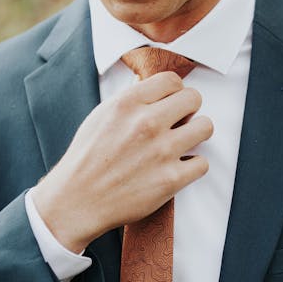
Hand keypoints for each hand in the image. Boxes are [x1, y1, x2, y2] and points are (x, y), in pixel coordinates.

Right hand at [31, 72, 212, 252]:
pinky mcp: (171, 179)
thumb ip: (128, 100)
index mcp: (128, 103)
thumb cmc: (86, 159)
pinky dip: (192, 166)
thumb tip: (148, 85)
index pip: (172, 80)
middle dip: (188, 109)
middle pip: (193, 98)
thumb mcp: (100, 117)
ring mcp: (162, 151)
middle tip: (179, 122)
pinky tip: (177, 168)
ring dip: (196, 134)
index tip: (171, 102)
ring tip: (182, 143)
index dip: (174, 91)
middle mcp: (147, 123)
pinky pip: (202, 163)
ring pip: (205, 127)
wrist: (77, 201)